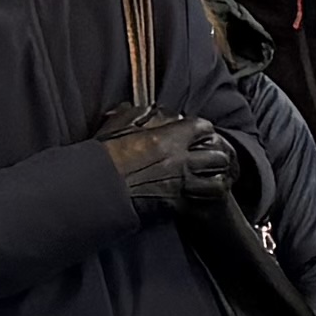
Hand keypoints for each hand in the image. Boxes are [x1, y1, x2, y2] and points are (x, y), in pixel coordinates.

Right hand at [105, 114, 233, 212]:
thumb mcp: (118, 126)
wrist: (97, 189)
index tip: (197, 133)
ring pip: (218, 181)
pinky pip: (204, 202)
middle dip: (217, 154)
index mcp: (170, 138)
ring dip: (217, 178)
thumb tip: (146, 109)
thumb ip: (136, 114)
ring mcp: (182, 185)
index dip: (203, 130)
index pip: (203, 128)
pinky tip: (202, 195)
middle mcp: (181, 161)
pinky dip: (206, 198)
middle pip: (218, 155)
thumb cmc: (104, 157)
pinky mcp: (177, 205)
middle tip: (210, 156)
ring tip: (211, 177)